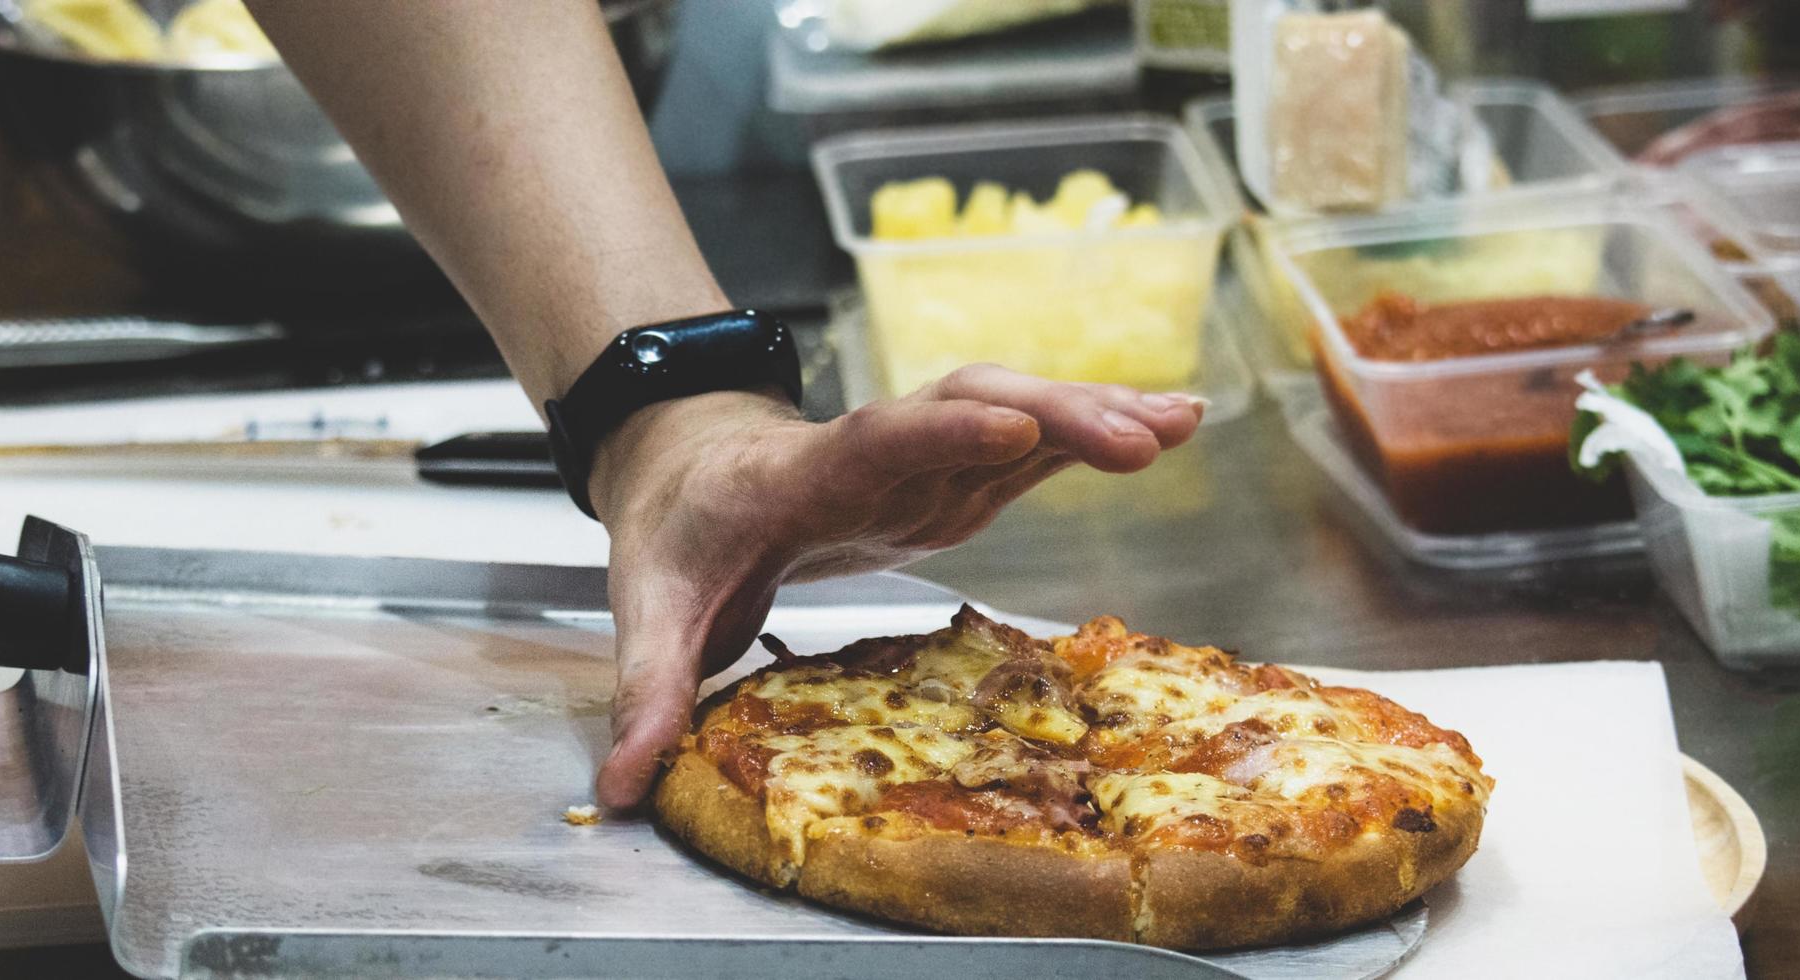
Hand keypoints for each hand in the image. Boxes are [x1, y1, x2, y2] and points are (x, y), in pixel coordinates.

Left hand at [589, 363, 1201, 807]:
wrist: (687, 464)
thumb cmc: (678, 532)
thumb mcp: (650, 610)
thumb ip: (648, 691)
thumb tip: (621, 789)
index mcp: (794, 478)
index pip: (871, 445)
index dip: (940, 433)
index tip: (1006, 426)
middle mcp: (869, 453)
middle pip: (965, 413)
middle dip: (1051, 418)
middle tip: (1135, 439)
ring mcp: (916, 459)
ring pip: (1009, 415)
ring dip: (1091, 414)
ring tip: (1178, 423)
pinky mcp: (949, 473)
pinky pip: (1026, 445)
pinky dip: (1093, 433)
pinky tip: (1165, 429)